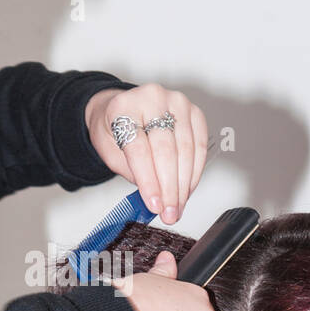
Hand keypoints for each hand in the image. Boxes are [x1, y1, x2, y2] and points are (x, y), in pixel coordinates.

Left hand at [84, 84, 208, 222]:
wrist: (124, 108)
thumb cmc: (115, 129)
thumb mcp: (109, 152)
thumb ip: (131, 172)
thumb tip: (155, 199)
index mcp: (124, 106)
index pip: (139, 149)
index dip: (148, 181)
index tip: (154, 205)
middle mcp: (153, 98)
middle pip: (165, 150)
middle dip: (169, 187)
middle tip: (169, 212)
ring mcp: (177, 102)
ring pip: (186, 149)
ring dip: (184, 184)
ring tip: (178, 207)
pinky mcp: (194, 112)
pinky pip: (200, 146)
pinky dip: (195, 172)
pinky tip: (187, 190)